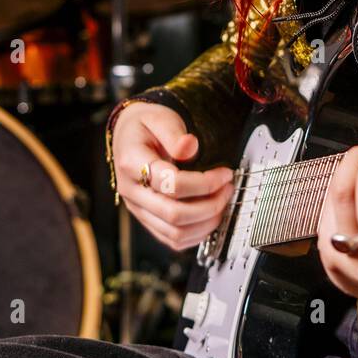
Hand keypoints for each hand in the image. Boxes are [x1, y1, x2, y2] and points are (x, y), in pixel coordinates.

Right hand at [111, 103, 233, 251]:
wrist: (129, 136)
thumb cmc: (145, 126)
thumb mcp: (159, 118)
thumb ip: (174, 133)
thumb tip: (189, 147)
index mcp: (131, 163)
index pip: (170, 184)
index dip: (204, 183)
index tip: (224, 174)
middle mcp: (132, 191)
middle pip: (174, 214)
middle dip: (210, 205)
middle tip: (227, 189)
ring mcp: (139, 209)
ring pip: (175, 233)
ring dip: (206, 223)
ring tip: (222, 202)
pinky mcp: (148, 219)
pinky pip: (172, 239)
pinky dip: (197, 234)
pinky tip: (210, 217)